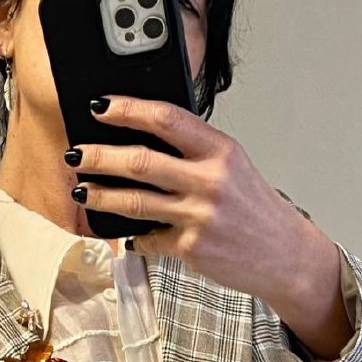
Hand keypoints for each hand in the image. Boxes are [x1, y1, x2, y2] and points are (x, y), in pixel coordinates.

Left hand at [68, 94, 316, 307]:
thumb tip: (144, 140)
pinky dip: (133, 237)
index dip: (128, 110)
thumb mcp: (233, 167)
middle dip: (99, 156)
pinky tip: (125, 234)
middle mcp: (210, 180)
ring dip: (101, 196)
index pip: (167, 119)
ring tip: (82, 190)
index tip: (101, 107)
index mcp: (220, 151)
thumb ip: (195, 152)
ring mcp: (199, 216)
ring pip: (134, 202)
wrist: (285, 255)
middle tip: (76, 153)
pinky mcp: (191, 248)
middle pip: (140, 161)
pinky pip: (148, 239)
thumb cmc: (255, 210)